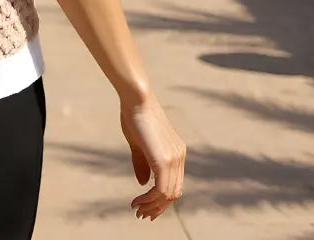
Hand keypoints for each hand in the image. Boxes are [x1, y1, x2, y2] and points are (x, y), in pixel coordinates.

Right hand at [121, 93, 186, 221]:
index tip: (146, 207)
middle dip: (157, 207)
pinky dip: (149, 200)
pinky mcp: (164, 160)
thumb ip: (143, 164)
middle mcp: (179, 157)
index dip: (161, 200)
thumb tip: (144, 185)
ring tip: (137, 210)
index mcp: (176, 152)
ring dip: (152, 206)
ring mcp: (174, 158)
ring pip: (167, 195)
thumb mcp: (139, 144)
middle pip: (173, 193)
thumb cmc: (135, 115)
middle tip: (141, 215)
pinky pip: (160, 190)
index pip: (174, 185)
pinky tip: (136, 202)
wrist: (137, 98)